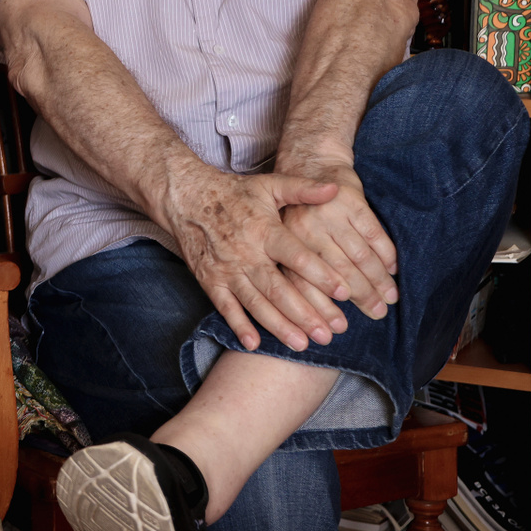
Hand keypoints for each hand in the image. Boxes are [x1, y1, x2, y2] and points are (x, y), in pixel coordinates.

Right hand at [164, 166, 351, 351]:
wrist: (186, 197)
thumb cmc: (234, 193)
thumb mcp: (269, 185)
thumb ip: (302, 188)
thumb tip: (334, 189)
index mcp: (265, 230)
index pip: (297, 256)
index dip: (320, 274)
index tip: (344, 292)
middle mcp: (246, 253)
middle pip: (279, 288)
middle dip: (306, 313)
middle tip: (331, 333)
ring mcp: (226, 269)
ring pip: (256, 302)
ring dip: (279, 325)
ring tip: (302, 344)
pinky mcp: (209, 280)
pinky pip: (225, 306)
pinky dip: (238, 325)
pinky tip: (254, 343)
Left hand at [271, 157, 398, 321]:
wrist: (309, 162)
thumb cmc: (295, 210)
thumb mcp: (283, 236)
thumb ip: (294, 269)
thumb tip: (306, 314)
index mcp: (287, 243)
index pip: (304, 284)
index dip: (323, 308)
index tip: (338, 329)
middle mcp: (307, 230)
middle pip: (339, 273)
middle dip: (361, 297)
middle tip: (378, 315)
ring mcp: (331, 215)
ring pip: (360, 256)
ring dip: (379, 280)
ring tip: (390, 298)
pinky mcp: (352, 201)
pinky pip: (374, 234)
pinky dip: (387, 253)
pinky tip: (395, 269)